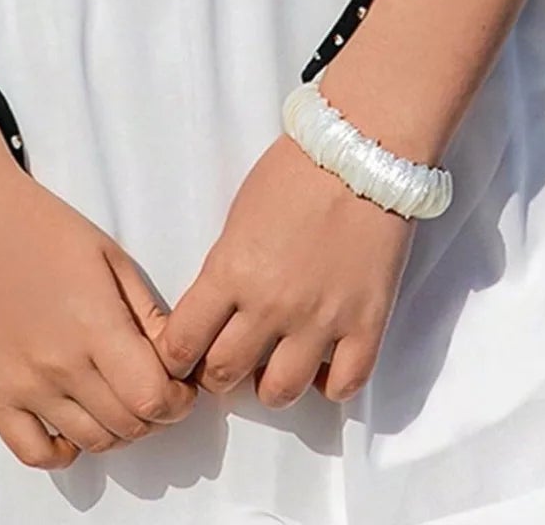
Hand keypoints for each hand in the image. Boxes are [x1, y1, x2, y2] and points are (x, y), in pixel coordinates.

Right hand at [0, 166, 199, 468]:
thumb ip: (149, 315)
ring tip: (118, 399)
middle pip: (127, 426)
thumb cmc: (42, 229)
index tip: (179, 387)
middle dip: (154, 414)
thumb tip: (175, 361)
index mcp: (94, 324)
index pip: (152, 398)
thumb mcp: (112, 259)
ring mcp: (23, 385)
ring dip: (117, 430)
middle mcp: (58, 364)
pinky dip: (63, 451)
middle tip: (154, 389)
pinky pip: (34, 452)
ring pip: (91, 442)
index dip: (177, 401)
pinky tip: (75, 425)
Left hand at [152, 134, 415, 407]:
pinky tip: (324, 364)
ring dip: (271, 384)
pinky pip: (344, 385)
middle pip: (224, 374)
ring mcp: (321, 320)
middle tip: (227, 356)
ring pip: (280, 393)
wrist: (361, 152)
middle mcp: (272, 305)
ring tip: (275, 363)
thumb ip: (225, 269)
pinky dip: (331, 384)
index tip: (183, 355)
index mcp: (231, 271)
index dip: (177, 357)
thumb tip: (217, 311)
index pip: (182, 344)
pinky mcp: (367, 324)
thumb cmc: (295, 171)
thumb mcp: (238, 216)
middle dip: (218, 372)